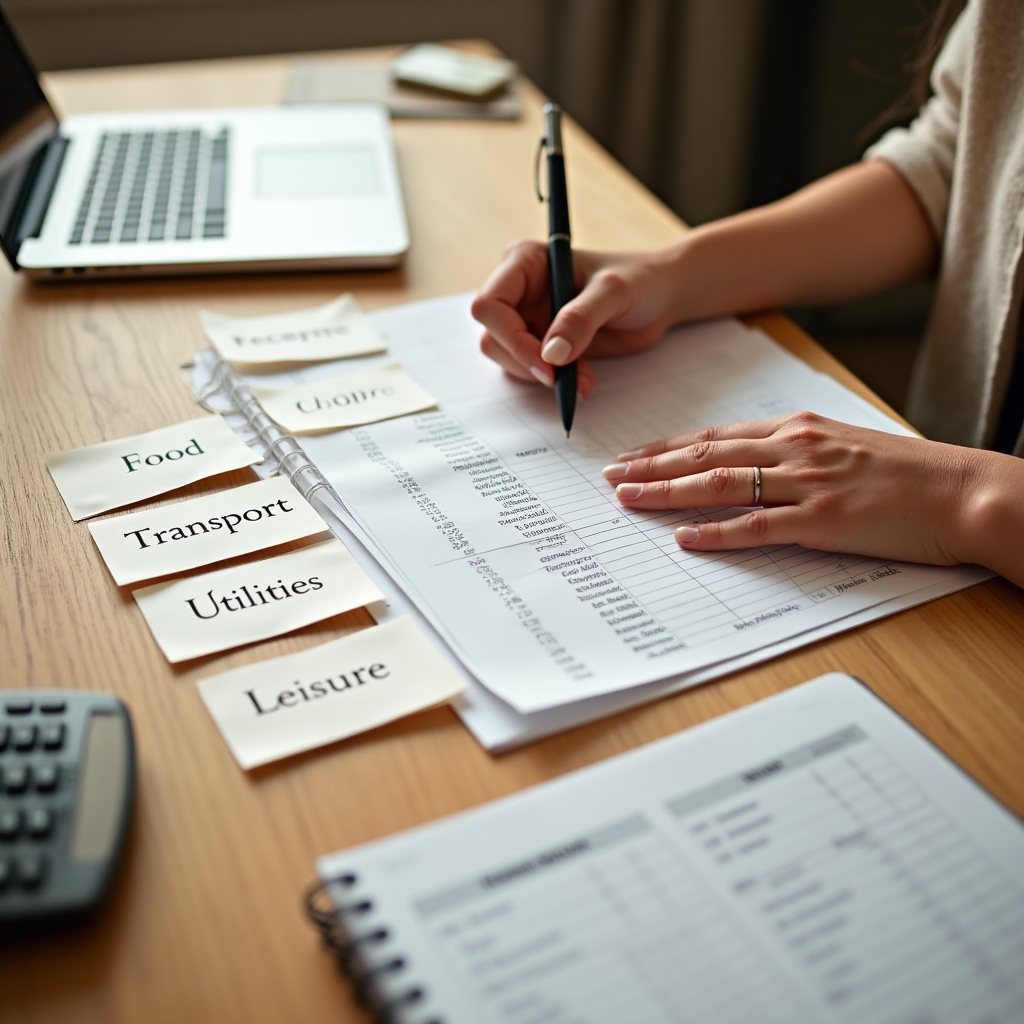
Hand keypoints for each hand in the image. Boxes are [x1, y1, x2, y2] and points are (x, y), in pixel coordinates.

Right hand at [470, 240, 679, 394]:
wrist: (660, 299)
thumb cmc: (639, 280)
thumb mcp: (615, 292)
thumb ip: (582, 318)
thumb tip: (551, 354)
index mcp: (524, 263)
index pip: (490, 304)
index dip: (510, 337)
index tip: (545, 362)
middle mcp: (518, 290)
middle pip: (492, 336)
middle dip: (526, 362)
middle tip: (562, 379)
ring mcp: (526, 318)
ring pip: (506, 358)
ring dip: (540, 376)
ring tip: (582, 379)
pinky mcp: (539, 343)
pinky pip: (529, 370)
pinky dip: (552, 381)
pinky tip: (581, 379)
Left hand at [601, 412, 981, 565]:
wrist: (963, 491)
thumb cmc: (907, 473)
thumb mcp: (844, 446)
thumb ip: (795, 453)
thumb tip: (752, 467)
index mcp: (797, 429)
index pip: (715, 435)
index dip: (667, 447)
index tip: (633, 455)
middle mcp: (795, 448)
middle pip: (705, 454)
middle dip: (651, 465)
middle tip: (610, 476)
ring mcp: (807, 483)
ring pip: (719, 483)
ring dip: (667, 492)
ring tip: (627, 499)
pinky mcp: (822, 519)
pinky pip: (756, 526)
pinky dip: (716, 532)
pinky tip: (683, 537)